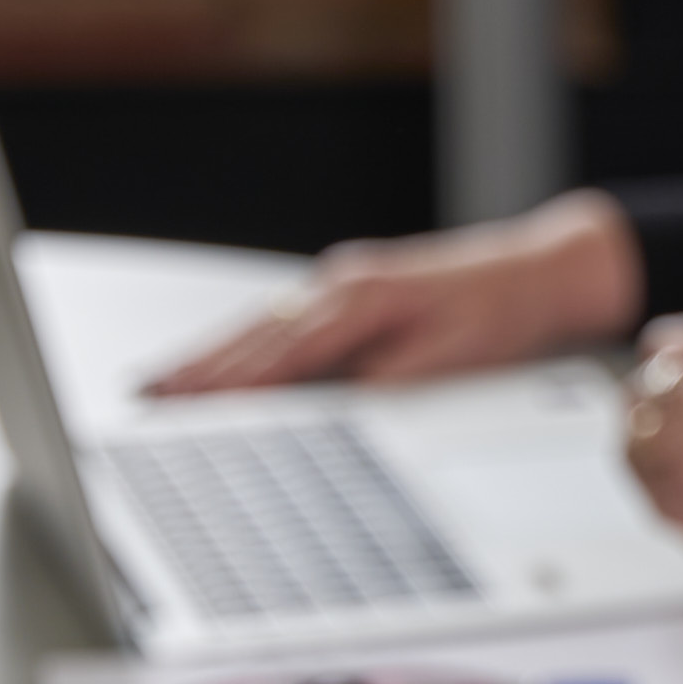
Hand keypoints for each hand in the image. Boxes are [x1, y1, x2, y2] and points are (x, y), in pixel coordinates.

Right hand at [140, 189, 639, 393]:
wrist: (541, 272)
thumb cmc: (503, 313)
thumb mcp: (454, 355)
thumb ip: (390, 382)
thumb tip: (339, 408)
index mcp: (362, 299)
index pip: (280, 352)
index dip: (228, 385)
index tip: (182, 411)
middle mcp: (341, 286)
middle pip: (253, 337)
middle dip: (195, 370)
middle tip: (141, 401)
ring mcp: (340, 287)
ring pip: (259, 328)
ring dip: (208, 359)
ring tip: (156, 387)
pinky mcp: (347, 295)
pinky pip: (280, 326)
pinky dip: (241, 348)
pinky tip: (215, 366)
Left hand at [621, 317, 682, 669]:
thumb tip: (681, 401)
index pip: (670, 344)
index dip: (668, 383)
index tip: (671, 405)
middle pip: (645, 385)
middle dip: (658, 422)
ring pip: (632, 428)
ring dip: (652, 457)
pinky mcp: (680, 475)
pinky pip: (637, 476)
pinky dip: (654, 492)